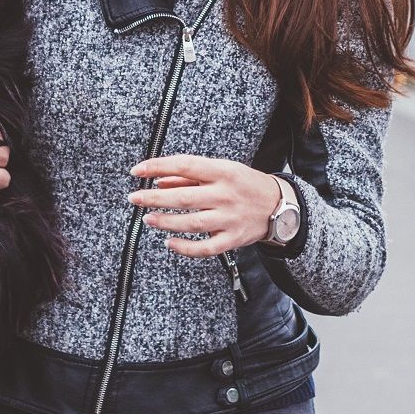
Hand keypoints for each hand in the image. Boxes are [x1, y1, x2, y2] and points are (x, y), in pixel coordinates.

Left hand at [128, 154, 281, 257]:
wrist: (279, 205)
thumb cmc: (245, 184)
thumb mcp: (221, 170)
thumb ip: (189, 176)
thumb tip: (158, 181)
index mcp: (222, 172)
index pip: (184, 165)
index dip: (157, 167)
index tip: (137, 171)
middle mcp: (225, 194)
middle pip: (184, 197)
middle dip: (154, 198)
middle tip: (135, 198)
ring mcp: (229, 218)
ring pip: (192, 223)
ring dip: (166, 222)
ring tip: (148, 219)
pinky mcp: (233, 238)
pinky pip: (206, 248)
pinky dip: (186, 248)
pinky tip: (170, 243)